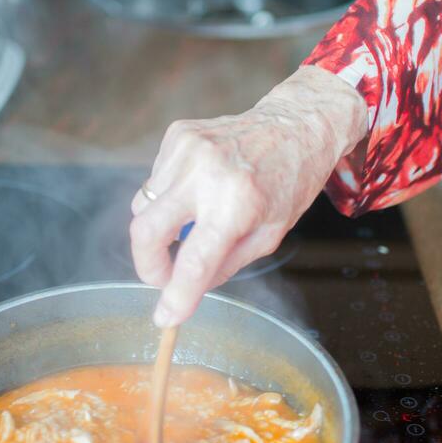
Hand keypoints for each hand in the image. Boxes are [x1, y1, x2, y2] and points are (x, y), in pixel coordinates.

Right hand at [130, 65, 367, 326]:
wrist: (297, 125)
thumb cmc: (289, 182)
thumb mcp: (269, 235)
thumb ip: (224, 265)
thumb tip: (183, 290)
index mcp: (239, 203)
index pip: (194, 261)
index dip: (174, 297)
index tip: (165, 317)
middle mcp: (208, 172)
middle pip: (145, 230)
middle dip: (146, 265)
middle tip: (162, 278)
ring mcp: (188, 149)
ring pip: (143, 207)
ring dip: (160, 226)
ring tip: (195, 219)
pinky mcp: (178, 134)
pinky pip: (154, 181)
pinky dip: (168, 196)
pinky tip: (199, 188)